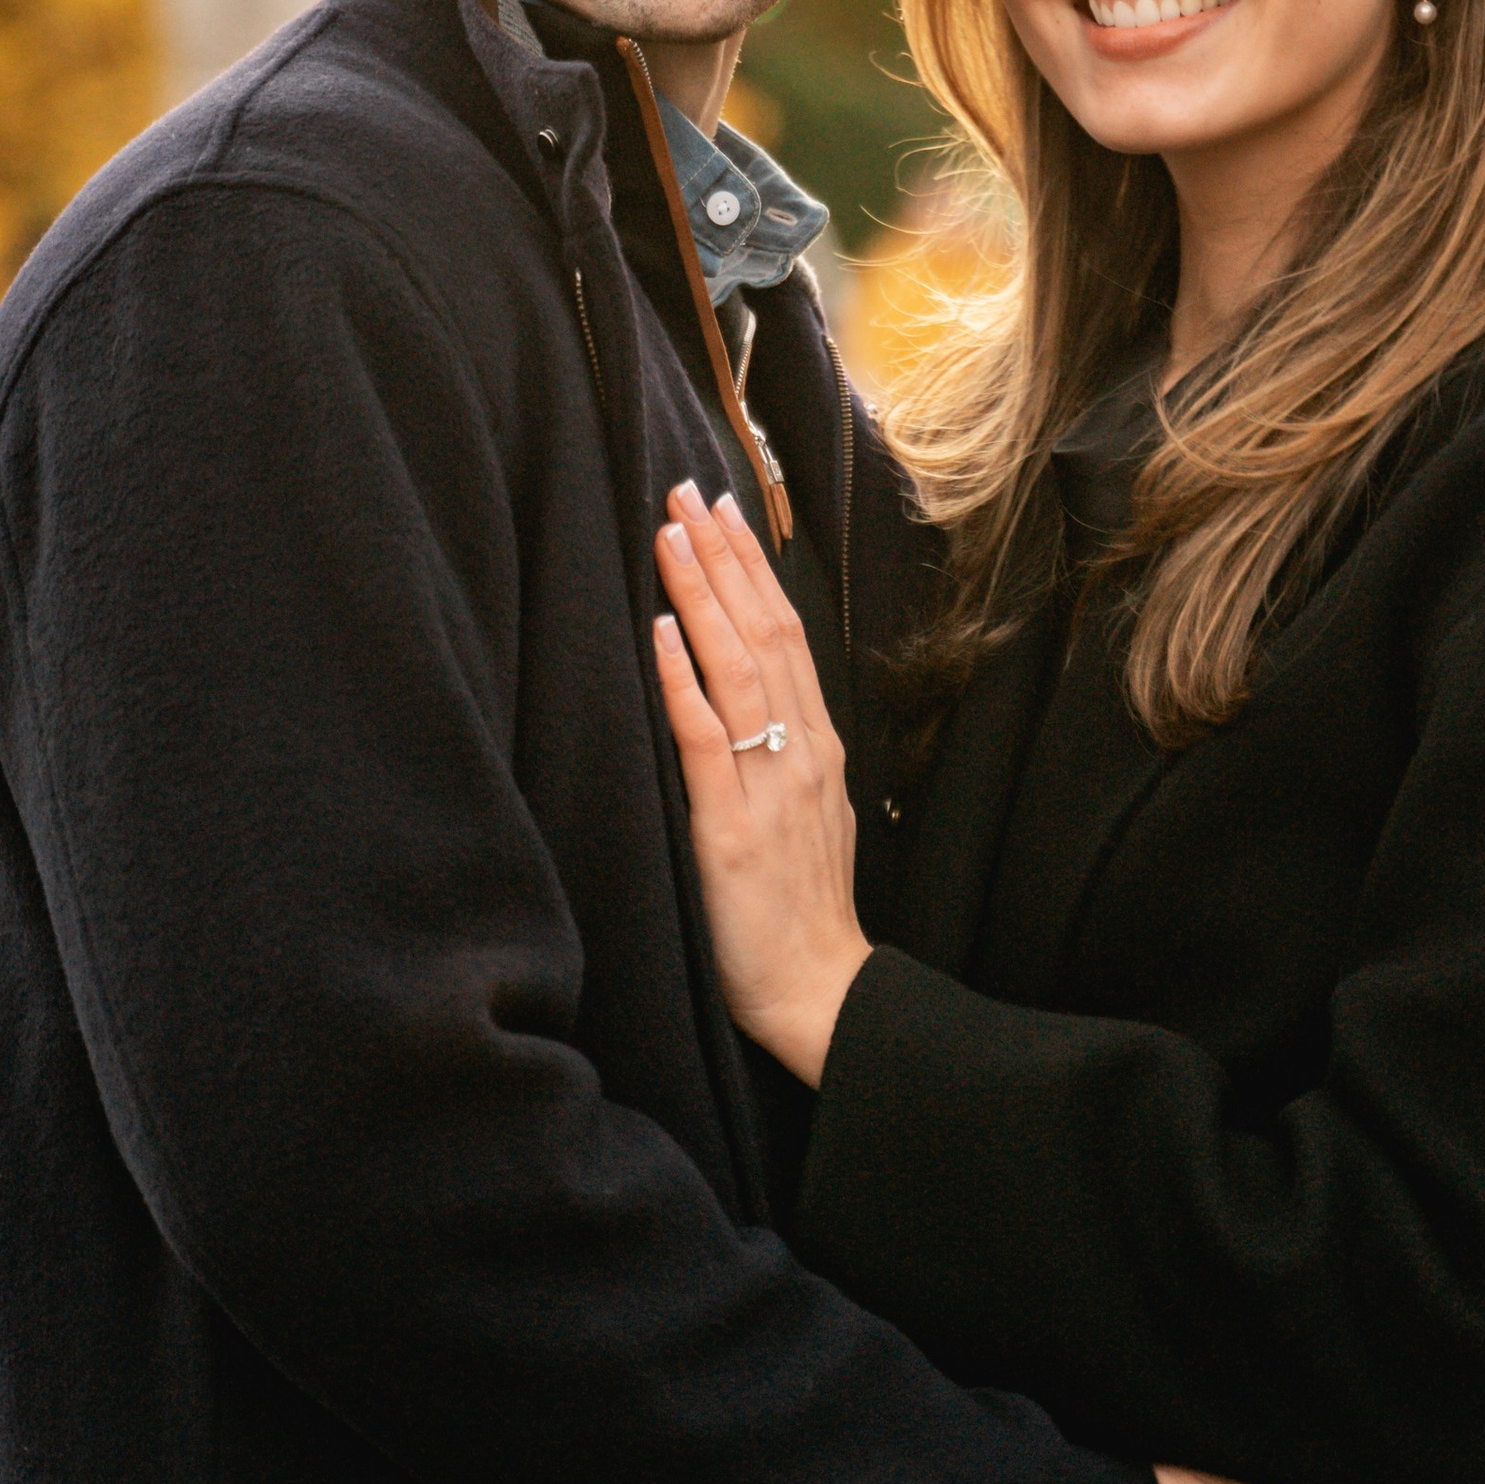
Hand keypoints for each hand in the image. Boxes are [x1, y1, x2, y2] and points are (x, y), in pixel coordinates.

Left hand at [652, 482, 867, 1083]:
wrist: (822, 993)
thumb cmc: (802, 911)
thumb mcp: (807, 815)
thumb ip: (783, 754)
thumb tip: (750, 700)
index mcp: (817, 748)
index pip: (785, 635)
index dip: (753, 570)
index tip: (725, 511)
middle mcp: (801, 752)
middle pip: (764, 632)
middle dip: (724, 558)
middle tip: (689, 490)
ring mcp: (769, 786)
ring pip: (737, 668)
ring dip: (702, 594)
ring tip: (671, 533)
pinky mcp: (731, 827)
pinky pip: (707, 738)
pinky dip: (684, 678)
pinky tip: (662, 629)